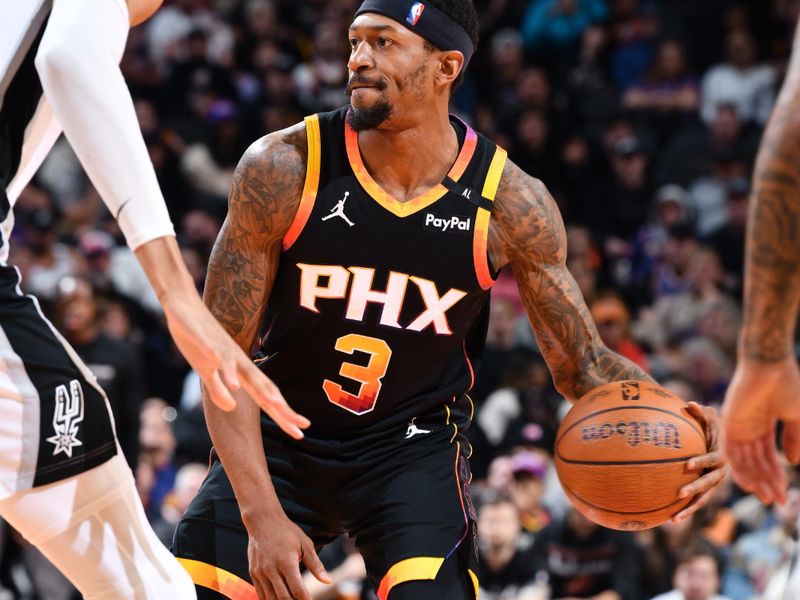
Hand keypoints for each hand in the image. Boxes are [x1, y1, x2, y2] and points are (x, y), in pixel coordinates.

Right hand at [162, 293, 309, 438]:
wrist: (183, 306)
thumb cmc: (198, 340)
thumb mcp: (206, 372)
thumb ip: (219, 390)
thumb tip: (231, 407)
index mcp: (239, 371)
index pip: (266, 396)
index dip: (283, 413)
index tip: (300, 432)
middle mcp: (237, 361)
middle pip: (262, 387)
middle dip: (282, 408)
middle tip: (302, 426)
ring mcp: (221, 349)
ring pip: (241, 371)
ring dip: (258, 388)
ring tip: (273, 404)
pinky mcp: (204, 339)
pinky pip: (214, 353)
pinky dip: (223, 365)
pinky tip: (229, 377)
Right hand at [247, 512, 330, 599]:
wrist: (262, 520)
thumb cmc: (287, 531)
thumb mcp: (305, 544)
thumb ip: (315, 565)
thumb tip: (327, 581)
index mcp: (287, 562)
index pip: (297, 590)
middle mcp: (272, 569)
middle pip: (283, 598)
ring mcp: (260, 572)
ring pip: (270, 599)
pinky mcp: (253, 573)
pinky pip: (261, 594)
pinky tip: (279, 599)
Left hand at [671, 402, 727, 522]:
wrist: (717, 441)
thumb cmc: (710, 427)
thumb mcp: (708, 417)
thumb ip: (701, 412)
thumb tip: (690, 404)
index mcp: (720, 456)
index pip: (711, 460)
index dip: (701, 462)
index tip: (687, 465)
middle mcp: (719, 473)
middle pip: (707, 483)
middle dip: (694, 488)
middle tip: (679, 493)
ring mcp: (712, 485)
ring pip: (702, 499)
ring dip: (689, 509)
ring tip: (673, 518)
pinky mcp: (704, 492)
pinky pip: (695, 504)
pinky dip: (684, 512)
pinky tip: (668, 520)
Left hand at [721, 359, 799, 504]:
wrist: (770, 365)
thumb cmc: (786, 384)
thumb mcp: (795, 417)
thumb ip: (795, 439)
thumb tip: (794, 463)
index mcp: (763, 425)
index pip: (768, 456)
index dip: (777, 475)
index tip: (785, 494)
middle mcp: (748, 428)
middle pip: (755, 462)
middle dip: (766, 482)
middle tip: (776, 502)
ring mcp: (737, 426)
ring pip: (744, 460)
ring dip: (755, 479)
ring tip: (767, 497)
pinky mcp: (728, 423)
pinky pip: (730, 451)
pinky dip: (738, 468)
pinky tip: (748, 484)